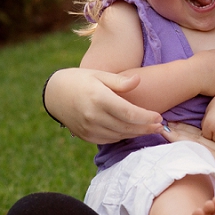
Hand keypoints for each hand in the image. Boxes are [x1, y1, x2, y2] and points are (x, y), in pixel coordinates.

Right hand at [45, 68, 162, 143]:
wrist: (54, 94)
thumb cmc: (81, 79)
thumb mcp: (99, 74)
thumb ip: (120, 81)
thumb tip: (138, 81)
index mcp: (99, 98)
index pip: (129, 113)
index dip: (146, 117)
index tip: (159, 117)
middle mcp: (93, 116)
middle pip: (127, 127)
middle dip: (146, 128)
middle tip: (160, 126)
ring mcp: (89, 128)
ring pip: (120, 135)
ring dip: (136, 133)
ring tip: (150, 129)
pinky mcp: (86, 136)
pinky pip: (109, 139)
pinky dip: (123, 136)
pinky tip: (132, 131)